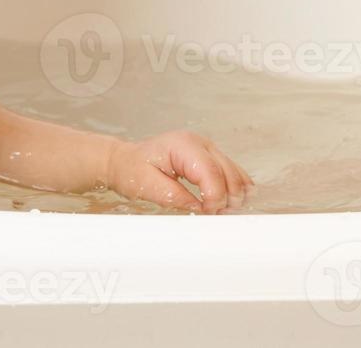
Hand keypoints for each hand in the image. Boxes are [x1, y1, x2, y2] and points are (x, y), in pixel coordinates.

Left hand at [103, 131, 253, 213]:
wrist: (126, 161)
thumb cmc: (132, 170)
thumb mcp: (148, 186)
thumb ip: (174, 196)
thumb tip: (200, 208)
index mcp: (183, 145)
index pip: (211, 171)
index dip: (215, 196)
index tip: (209, 214)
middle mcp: (200, 143)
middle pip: (228, 171)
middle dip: (226, 197)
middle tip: (216, 218)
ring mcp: (207, 148)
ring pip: (234, 171)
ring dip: (233, 194)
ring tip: (221, 213)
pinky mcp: (210, 156)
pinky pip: (231, 171)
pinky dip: (234, 187)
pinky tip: (229, 203)